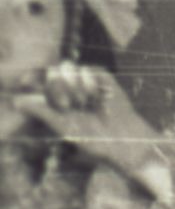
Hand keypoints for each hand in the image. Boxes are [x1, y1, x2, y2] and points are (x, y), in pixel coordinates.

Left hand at [27, 62, 174, 200]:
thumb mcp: (63, 126)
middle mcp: (68, 86)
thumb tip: (15, 101)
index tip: (27, 84)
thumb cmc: (93, 138)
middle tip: (69, 107)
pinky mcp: (101, 76)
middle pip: (51, 72)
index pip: (37, 79)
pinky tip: (98, 98)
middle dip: (58, 89)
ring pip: (67, 68)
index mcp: (54, 98)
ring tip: (87, 105)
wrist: (124, 140)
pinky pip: (87, 69)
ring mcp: (84, 80)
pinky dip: (90, 84)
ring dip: (75, 88)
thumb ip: (41, 112)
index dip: (32, 78)